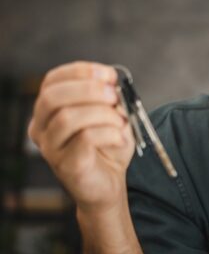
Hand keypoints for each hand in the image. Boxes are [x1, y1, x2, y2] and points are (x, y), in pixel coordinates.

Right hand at [27, 61, 134, 214]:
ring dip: (102, 114)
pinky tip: (120, 138)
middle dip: (89, 90)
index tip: (109, 74)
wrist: (110, 182)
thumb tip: (113, 84)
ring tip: (121, 122)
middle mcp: (42, 127)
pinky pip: (84, 139)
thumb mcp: (112, 115)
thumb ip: (110, 98)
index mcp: (49, 109)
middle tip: (114, 95)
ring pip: (67, 118)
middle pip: (53, 97)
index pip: (52, 81)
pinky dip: (109, 133)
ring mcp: (51, 148)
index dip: (81, 72)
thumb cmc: (108, 145)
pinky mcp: (66, 165)